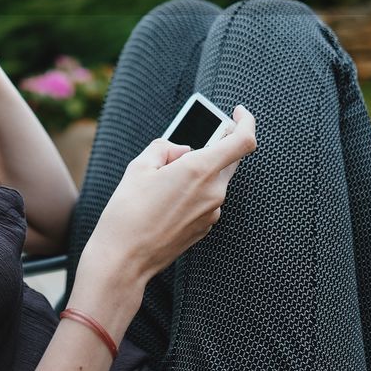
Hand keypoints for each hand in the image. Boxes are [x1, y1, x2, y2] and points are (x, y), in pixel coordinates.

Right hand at [83, 106, 256, 282]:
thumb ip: (166, 148)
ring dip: (198, 170)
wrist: (124, 258)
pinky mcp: (205, 227)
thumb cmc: (128, 210)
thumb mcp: (139, 166)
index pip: (243, 140)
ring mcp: (212, 212)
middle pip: (228, 159)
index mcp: (200, 170)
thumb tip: (182, 150)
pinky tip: (166, 198)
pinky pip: (206, 199)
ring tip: (163, 177)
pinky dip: (194, 190)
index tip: (238, 112)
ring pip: (215, 180)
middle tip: (188, 144)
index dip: (246, 121)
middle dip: (213, 146)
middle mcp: (214, 192)